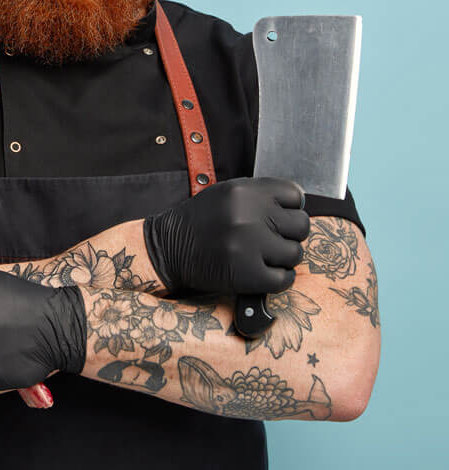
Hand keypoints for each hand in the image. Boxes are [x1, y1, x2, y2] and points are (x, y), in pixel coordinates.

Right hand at [143, 177, 308, 294]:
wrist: (169, 248)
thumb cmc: (201, 220)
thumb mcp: (226, 193)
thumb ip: (259, 195)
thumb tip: (298, 204)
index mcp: (243, 191)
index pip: (294, 195)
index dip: (289, 207)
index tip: (280, 216)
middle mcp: (248, 215)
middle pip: (301, 224)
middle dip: (289, 232)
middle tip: (271, 238)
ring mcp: (249, 246)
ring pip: (295, 252)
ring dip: (283, 257)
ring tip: (263, 255)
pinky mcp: (248, 274)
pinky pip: (285, 279)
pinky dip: (278, 278)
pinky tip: (263, 271)